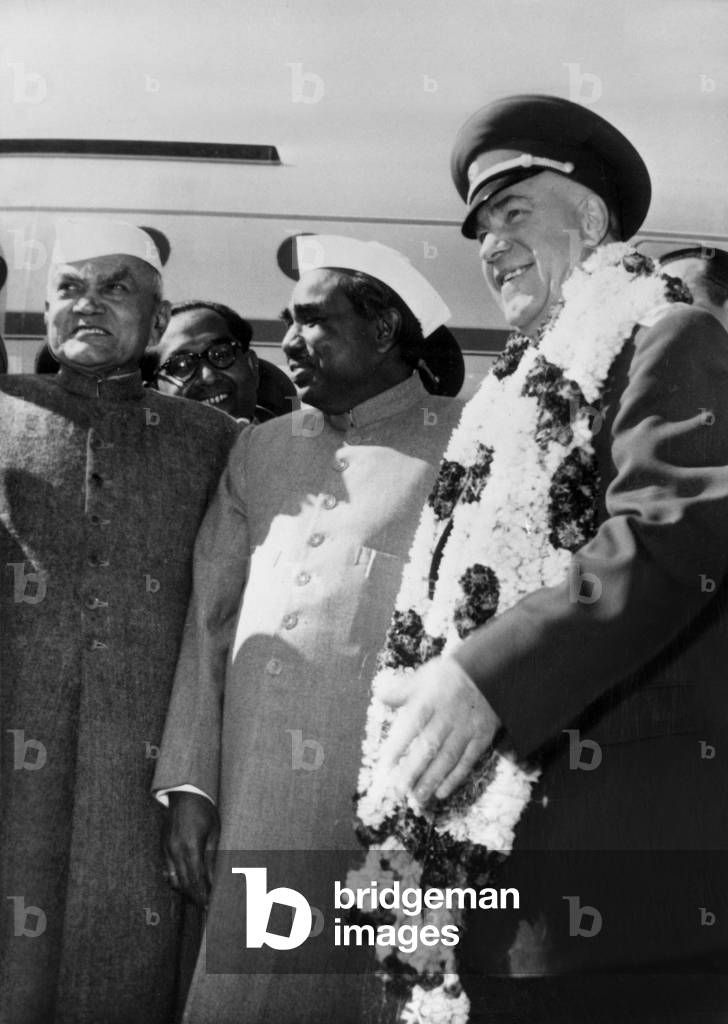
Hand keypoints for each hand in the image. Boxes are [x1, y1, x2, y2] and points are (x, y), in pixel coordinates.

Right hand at [162, 791, 219, 907]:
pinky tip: (184, 882)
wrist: (185, 793)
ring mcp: (166, 849)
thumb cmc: (204, 810)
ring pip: (173, 879)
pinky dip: (176, 879)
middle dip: (194, 896)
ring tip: (197, 896)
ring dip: (184, 890)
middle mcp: (175, 851)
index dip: (202, 895)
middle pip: (184, 883)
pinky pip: (167, 869)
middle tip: (204, 906)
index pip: (196, 880)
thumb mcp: (214, 832)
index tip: (209, 906)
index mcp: (190, 847)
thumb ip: (212, 858)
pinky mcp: (162, 846)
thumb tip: (214, 880)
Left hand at [375, 656, 499, 804]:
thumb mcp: (424, 676)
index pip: (412, 723)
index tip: (386, 764)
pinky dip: (455, 778)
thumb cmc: (449, 675)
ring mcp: (467, 728)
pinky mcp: (482, 737)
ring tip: (417, 798)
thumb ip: (402, 690)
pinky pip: (468, 761)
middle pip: (429, 746)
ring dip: (431, 779)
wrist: (489, 670)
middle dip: (413, 770)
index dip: (399, 744)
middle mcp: (449, 715)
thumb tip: (379, 695)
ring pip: (447, 757)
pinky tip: (441, 793)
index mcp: (431, 699)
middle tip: (398, 791)